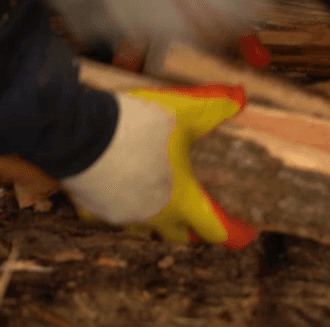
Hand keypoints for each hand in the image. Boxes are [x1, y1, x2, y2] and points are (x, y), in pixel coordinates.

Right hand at [62, 84, 257, 249]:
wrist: (79, 132)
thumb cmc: (137, 125)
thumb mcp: (185, 110)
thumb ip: (216, 107)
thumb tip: (241, 98)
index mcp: (181, 200)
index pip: (215, 229)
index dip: (234, 233)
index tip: (245, 231)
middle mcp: (153, 216)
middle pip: (179, 236)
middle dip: (192, 228)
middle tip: (199, 214)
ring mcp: (122, 216)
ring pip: (145, 229)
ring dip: (157, 220)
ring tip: (161, 201)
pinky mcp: (93, 210)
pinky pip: (114, 216)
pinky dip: (123, 206)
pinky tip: (124, 190)